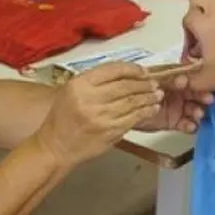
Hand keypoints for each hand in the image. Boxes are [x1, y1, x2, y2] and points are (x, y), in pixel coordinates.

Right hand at [35, 62, 161, 165]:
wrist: (56, 146)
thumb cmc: (63, 118)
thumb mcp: (71, 91)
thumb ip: (95, 81)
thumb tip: (125, 75)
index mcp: (80, 84)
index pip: (112, 70)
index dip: (132, 69)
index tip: (143, 71)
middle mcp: (90, 99)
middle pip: (125, 86)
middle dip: (144, 83)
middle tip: (155, 83)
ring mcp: (101, 117)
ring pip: (132, 102)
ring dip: (148, 97)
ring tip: (158, 95)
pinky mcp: (110, 132)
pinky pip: (133, 119)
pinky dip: (145, 112)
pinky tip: (152, 109)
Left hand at [135, 74, 213, 132]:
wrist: (123, 109)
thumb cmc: (135, 90)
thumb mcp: (150, 81)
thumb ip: (166, 80)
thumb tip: (182, 79)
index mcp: (173, 79)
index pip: (190, 78)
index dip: (197, 81)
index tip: (200, 84)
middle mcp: (178, 93)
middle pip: (195, 94)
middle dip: (202, 97)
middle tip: (208, 100)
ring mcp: (177, 108)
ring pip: (193, 109)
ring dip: (198, 111)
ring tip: (198, 114)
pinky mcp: (174, 122)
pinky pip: (185, 124)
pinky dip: (190, 125)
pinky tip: (191, 126)